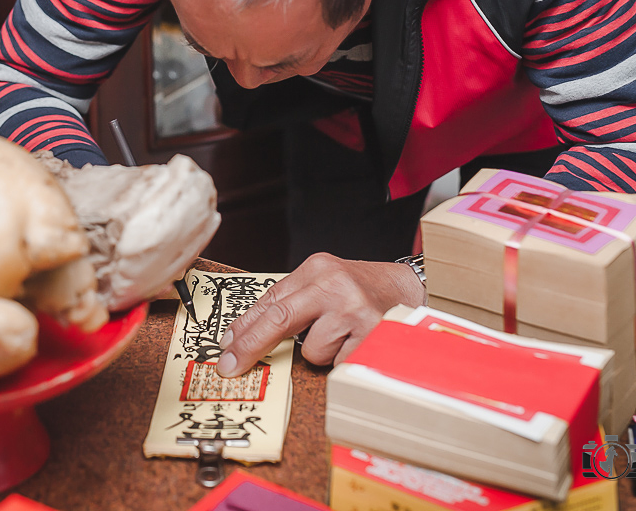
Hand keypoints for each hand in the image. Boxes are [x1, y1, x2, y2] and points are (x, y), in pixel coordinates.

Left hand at [215, 253, 425, 376]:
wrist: (409, 291)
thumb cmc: (360, 292)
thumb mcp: (324, 284)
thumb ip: (293, 303)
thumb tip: (247, 335)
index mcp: (316, 268)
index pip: (269, 300)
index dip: (243, 327)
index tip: (225, 347)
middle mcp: (334, 285)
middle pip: (279, 319)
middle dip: (250, 346)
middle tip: (230, 366)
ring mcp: (354, 309)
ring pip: (311, 350)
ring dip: (321, 352)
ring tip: (341, 335)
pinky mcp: (371, 335)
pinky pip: (337, 362)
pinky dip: (342, 359)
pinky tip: (356, 342)